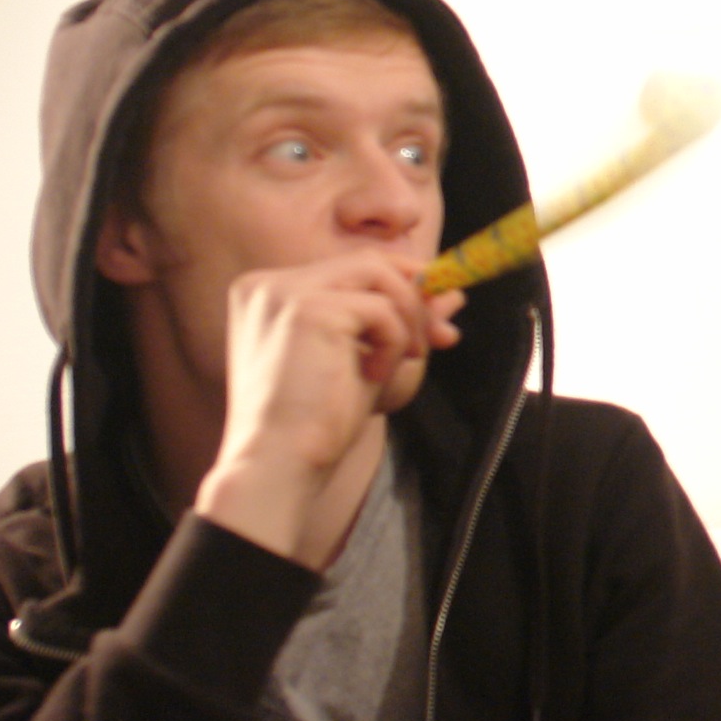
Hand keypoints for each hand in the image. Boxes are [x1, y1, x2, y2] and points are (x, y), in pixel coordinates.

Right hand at [195, 250, 461, 563]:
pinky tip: (376, 376)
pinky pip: (380, 307)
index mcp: (272, 293)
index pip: (353, 266)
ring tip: (403, 361)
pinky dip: (394, 341)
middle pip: (369, 260)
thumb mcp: (368, 360)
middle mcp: (269, 284)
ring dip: (409, 319)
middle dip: (418, 296)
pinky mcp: (305, 308)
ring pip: (379, 273)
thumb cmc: (318, 421)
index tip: (437, 326)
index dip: (406, 288)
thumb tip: (451, 293)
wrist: (281, 461)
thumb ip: (402, 322)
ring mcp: (283, 292)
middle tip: (442, 338)